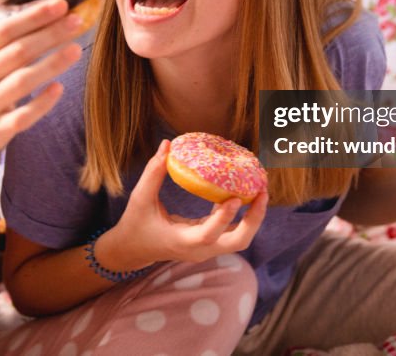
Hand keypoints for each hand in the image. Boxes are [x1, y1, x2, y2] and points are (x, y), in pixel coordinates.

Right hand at [0, 0, 82, 169]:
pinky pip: (23, 116)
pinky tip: (59, 88)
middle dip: (50, 34)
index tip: (60, 4)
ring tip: (77, 49)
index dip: (33, 16)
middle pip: (17, 52)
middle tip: (78, 20)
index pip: (2, 31)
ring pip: (22, 82)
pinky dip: (42, 102)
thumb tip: (29, 8)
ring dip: (52, 64)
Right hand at [96, 140, 267, 269]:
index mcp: (183, 242)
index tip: (234, 197)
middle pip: (238, 241)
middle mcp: (200, 250)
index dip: (223, 218)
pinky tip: (243, 191)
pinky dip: (241, 213)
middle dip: (254, 219)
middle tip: (262, 192)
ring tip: (260, 190)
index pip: (208, 235)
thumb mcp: (140, 200)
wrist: (133, 249)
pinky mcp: (209, 241)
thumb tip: (167, 145)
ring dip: (253, 216)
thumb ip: (153, 174)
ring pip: (240, 238)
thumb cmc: (136, 224)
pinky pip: (232, 229)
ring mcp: (207, 248)